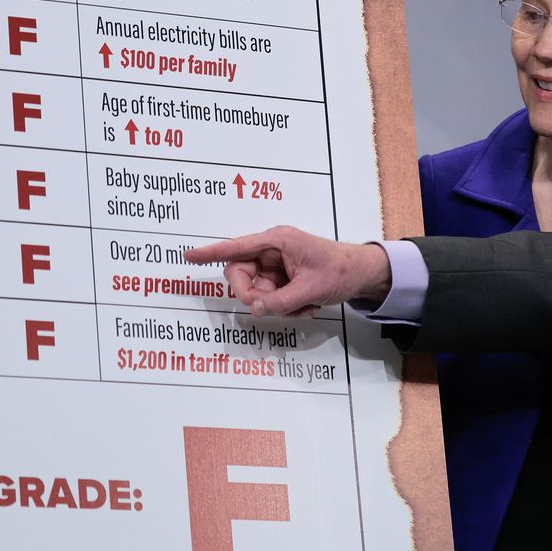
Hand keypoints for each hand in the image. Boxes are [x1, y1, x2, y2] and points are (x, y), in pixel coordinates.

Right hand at [184, 227, 392, 316]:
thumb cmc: (340, 270)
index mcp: (277, 241)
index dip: (210, 252)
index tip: (188, 255)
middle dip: (253, 296)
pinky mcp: (282, 279)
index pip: (236, 247)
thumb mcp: (310, 288)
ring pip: (256, 291)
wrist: (362, 274)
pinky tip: (306, 307)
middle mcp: (272, 251)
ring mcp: (276, 266)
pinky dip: (284, 307)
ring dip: (275, 305)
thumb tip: (254, 309)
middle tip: (271, 307)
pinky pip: (269, 298)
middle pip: (240, 275)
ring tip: (303, 307)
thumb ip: (280, 301)